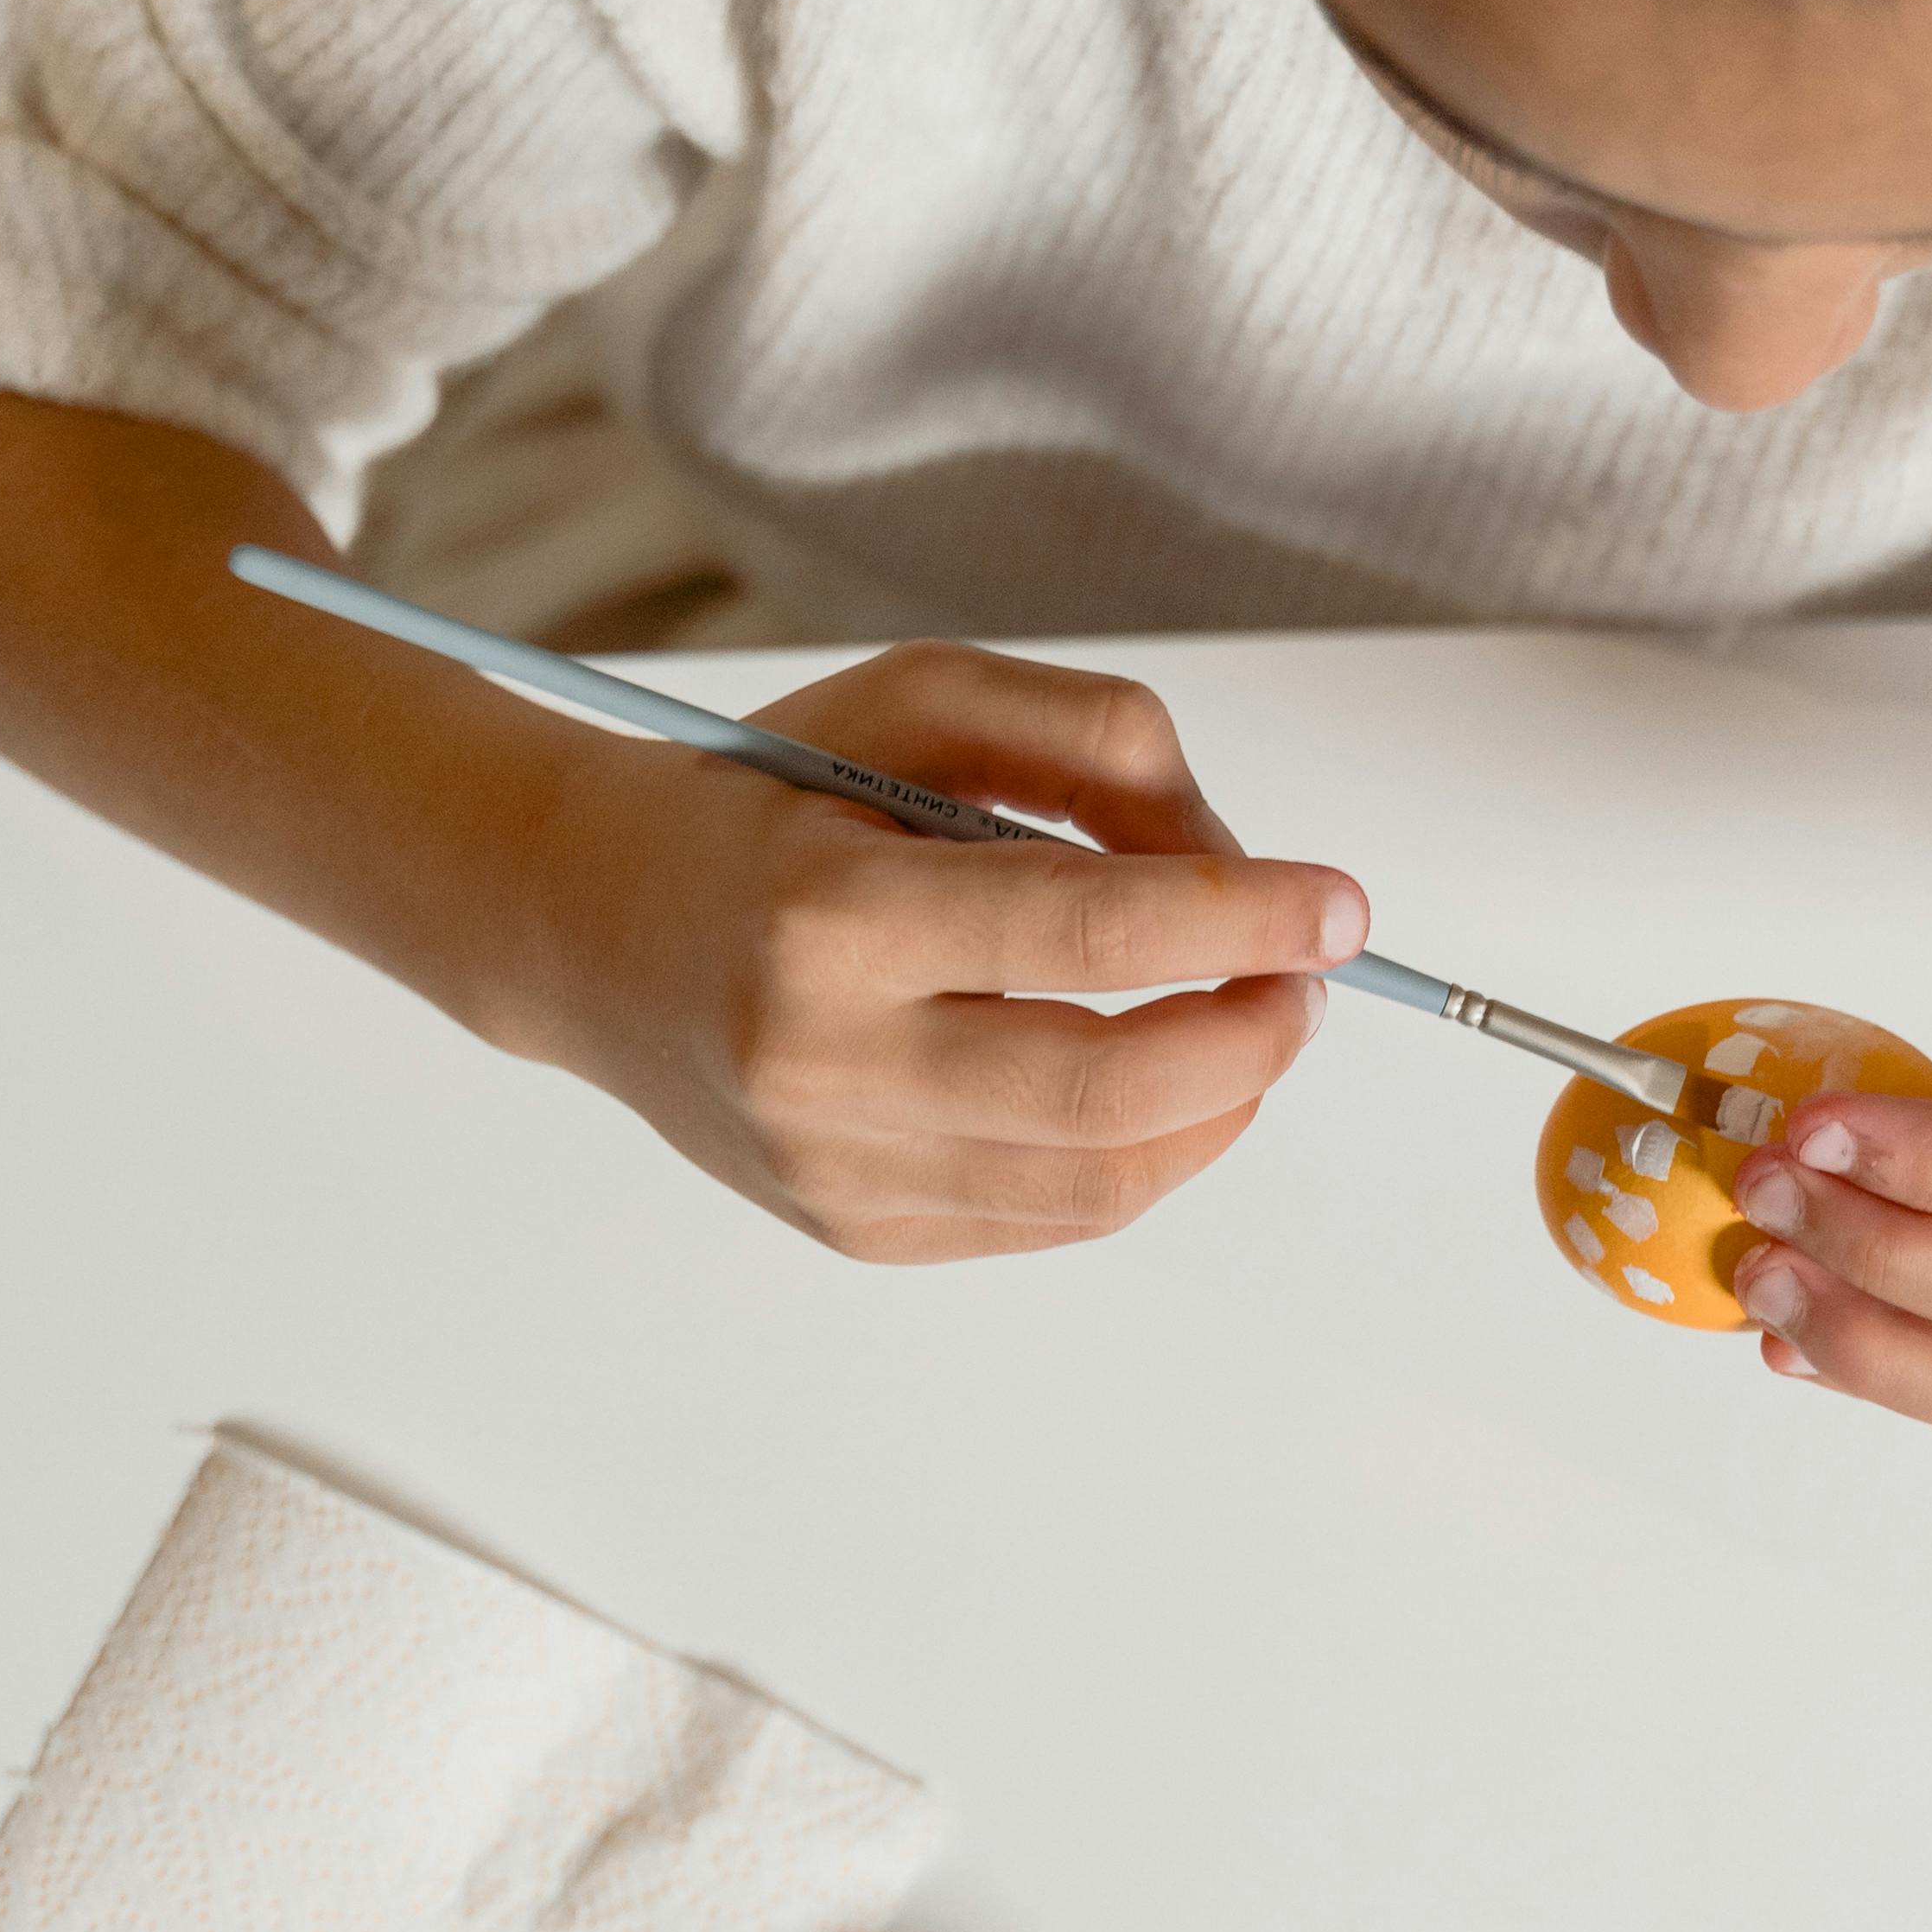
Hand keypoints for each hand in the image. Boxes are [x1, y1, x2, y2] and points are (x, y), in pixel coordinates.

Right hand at [493, 642, 1369, 1262]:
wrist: (591, 928)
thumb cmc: (767, 803)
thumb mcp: (916, 703)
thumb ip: (1089, 743)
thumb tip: (1236, 862)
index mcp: (828, 912)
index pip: (1088, 933)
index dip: (1244, 921)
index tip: (1340, 906)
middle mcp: (819, 1061)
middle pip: (1108, 1086)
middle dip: (1251, 1035)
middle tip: (1307, 982)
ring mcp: (834, 1166)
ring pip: (1097, 1180)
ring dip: (1218, 1107)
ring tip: (1247, 1029)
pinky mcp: (854, 1228)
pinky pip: (1050, 1214)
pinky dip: (1143, 1154)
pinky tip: (1161, 1085)